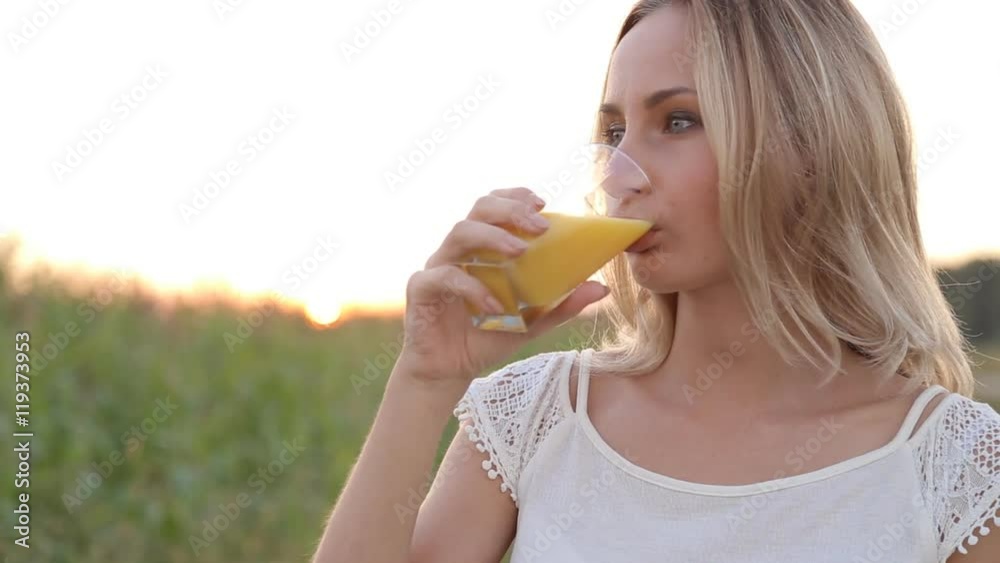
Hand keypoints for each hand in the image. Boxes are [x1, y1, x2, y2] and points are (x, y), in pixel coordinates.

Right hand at [397, 187, 609, 384]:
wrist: (450, 372)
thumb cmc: (487, 337)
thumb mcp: (532, 322)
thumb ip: (561, 304)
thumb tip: (601, 288)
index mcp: (481, 248)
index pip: (495, 206)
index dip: (516, 197)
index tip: (543, 203)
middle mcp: (458, 250)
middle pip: (478, 208)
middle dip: (510, 210)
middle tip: (539, 226)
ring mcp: (437, 266)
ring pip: (460, 232)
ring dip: (493, 237)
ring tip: (520, 251)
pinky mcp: (421, 290)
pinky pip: (445, 277)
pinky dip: (472, 287)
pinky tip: (493, 305)